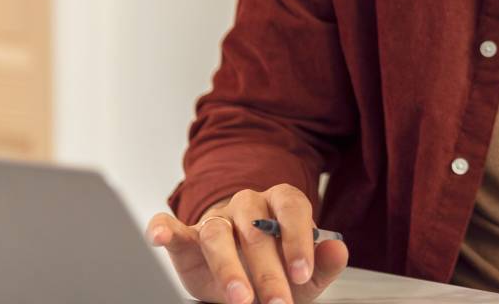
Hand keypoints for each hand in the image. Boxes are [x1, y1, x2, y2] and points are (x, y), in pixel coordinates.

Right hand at [145, 184, 348, 303]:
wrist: (248, 282)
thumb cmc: (277, 270)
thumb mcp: (305, 274)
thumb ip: (324, 262)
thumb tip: (338, 249)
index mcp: (280, 204)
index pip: (291, 208)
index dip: (297, 239)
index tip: (302, 273)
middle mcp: (248, 206)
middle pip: (255, 229)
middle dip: (267, 270)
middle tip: (277, 301)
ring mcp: (216, 219)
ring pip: (217, 232)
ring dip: (227, 266)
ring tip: (238, 297)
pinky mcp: (187, 237)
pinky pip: (171, 226)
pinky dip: (163, 229)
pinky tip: (160, 237)